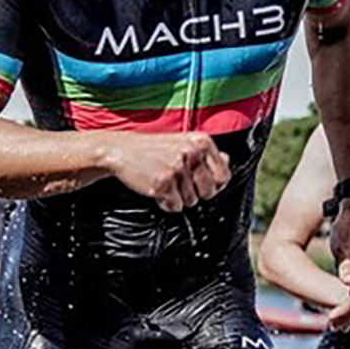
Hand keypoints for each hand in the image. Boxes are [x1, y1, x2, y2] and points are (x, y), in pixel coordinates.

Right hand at [104, 133, 230, 211]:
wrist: (121, 150)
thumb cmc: (155, 149)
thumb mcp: (184, 143)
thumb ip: (207, 153)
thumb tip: (228, 162)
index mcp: (202, 141)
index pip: (224, 176)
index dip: (213, 185)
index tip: (199, 182)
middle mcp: (192, 152)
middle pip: (209, 192)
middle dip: (195, 193)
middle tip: (178, 183)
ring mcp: (177, 168)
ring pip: (191, 201)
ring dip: (178, 198)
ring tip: (164, 182)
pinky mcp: (163, 183)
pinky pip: (175, 207)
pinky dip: (165, 203)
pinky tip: (155, 189)